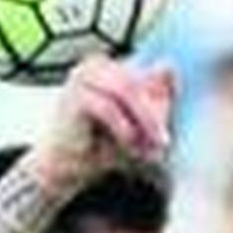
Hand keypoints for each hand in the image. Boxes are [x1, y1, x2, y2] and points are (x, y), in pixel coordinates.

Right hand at [27, 55, 174, 196]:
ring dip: (142, 121)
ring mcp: (82, 77)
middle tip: (163, 142)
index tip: (168, 133)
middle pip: (140, 81)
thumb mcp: (137, 123)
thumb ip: (154, 99)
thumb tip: (170, 68)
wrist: (62, 168)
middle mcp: (95, 64)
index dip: (165, 102)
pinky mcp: (74, 96)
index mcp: (110, 67)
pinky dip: (123, 127)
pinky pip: (108, 107)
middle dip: (154, 114)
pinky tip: (128, 144)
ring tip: (147, 147)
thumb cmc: (99, 146)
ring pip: (127, 90)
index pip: (150, 75)